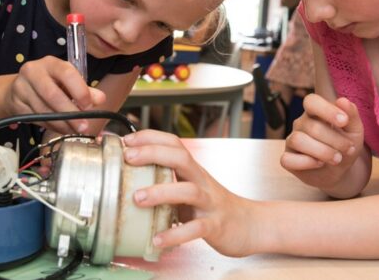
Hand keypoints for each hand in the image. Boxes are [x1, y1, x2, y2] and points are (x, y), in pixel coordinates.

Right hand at [0, 56, 105, 133]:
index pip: (66, 73)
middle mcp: (33, 72)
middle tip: (83, 126)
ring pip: (43, 111)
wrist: (17, 89)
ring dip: (62, 124)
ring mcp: (21, 88)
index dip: (79, 90)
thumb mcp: (68, 82)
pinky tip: (61, 129)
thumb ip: (84, 90)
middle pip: (52, 95)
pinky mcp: (16, 105)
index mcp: (51, 63)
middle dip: (70, 114)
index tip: (89, 106)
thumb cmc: (49, 83)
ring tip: (74, 130)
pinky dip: (51, 127)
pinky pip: (36, 119)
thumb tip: (100, 99)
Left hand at [122, 130, 259, 256]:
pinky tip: (157, 239)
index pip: (174, 144)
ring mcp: (209, 203)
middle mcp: (202, 182)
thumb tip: (131, 179)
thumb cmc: (214, 207)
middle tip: (129, 158)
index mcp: (194, 171)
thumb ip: (168, 182)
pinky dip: (175, 234)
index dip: (151, 137)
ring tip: (137, 198)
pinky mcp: (215, 226)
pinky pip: (195, 229)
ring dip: (161, 192)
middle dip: (153, 154)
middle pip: (181, 158)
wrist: (250, 225)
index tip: (127, 140)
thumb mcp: (191, 188)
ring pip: (188, 191)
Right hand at [281, 94, 363, 187]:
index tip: (344, 121)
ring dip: (322, 152)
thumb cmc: (345, 147)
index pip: (311, 101)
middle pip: (311, 126)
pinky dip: (306, 163)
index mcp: (315, 112)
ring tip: (337, 159)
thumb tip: (343, 101)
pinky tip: (319, 164)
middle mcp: (301, 124)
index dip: (326, 109)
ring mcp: (292, 140)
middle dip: (335, 140)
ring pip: (298, 140)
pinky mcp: (287, 159)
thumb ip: (352, 115)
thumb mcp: (355, 131)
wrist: (339, 171)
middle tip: (349, 149)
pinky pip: (287, 159)